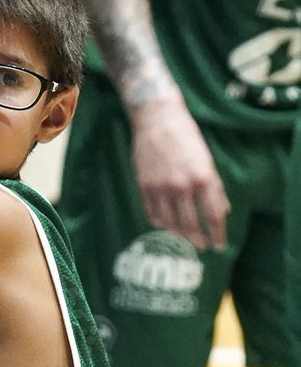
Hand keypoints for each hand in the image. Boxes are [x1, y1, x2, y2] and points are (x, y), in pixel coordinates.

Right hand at [130, 98, 230, 250]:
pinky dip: (160, 223)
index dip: (217, 234)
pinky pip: (152, 213)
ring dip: (179, 236)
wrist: (157, 119)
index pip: (213, 216)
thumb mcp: (207, 160)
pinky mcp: (144, 185)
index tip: (219, 245)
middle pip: (191, 225)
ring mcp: (160, 187)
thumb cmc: (186, 137)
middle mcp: (181, 186)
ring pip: (170, 223)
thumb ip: (215, 188)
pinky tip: (166, 226)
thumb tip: (222, 211)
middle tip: (202, 248)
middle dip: (198, 241)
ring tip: (185, 241)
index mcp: (202, 178)